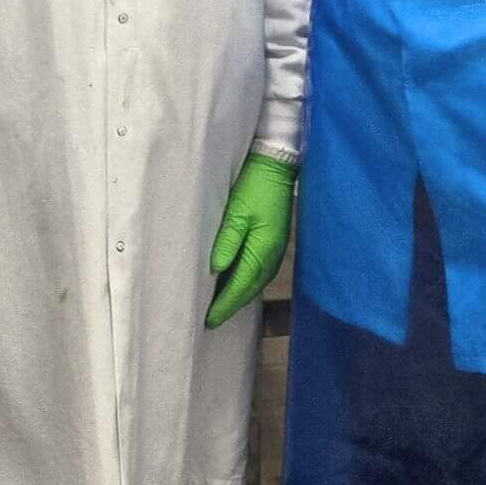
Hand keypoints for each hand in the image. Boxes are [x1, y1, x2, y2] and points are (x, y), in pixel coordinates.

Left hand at [206, 153, 295, 327]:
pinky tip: (236, 283)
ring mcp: (277, 249)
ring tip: (220, 307)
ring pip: (256, 283)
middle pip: (249, 290)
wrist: (276, 164)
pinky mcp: (275, 242)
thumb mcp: (236, 211)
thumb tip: (216, 270)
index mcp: (263, 250)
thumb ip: (227, 241)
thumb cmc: (253, 184)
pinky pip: (260, 272)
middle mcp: (273, 255)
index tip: (208, 320)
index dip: (224, 305)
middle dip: (230, 306)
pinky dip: (247, 283)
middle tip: (211, 320)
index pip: (240, 286)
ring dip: (239, 296)